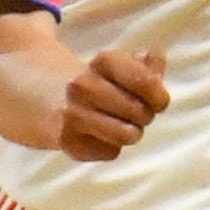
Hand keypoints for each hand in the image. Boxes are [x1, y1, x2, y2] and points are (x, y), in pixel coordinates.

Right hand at [54, 49, 169, 163]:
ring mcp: (73, 114)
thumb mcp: (122, 67)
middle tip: (135, 112)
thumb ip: (146, 66)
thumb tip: (155, 57)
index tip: (156, 99)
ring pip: (126, 135)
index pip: (145, 81)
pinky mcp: (68, 141)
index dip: (158, 96)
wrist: (50, 99)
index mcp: (103, 61)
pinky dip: (112, 146)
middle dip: (145, 115)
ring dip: (132, 133)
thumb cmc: (100, 83)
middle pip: (140, 111)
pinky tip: (100, 134)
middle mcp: (83, 85)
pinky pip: (111, 151)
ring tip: (122, 124)